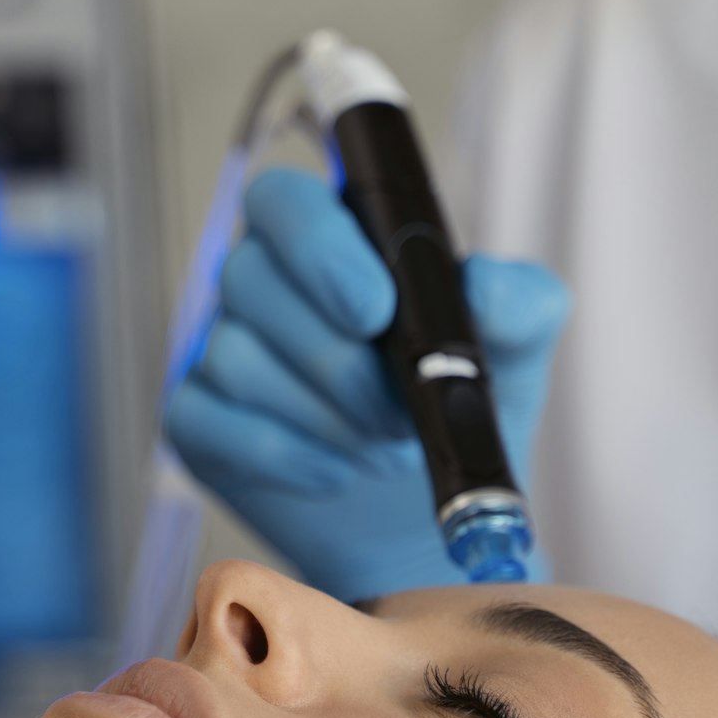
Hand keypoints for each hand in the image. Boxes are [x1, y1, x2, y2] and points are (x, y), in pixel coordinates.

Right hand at [164, 167, 570, 602]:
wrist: (424, 516)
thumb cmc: (454, 408)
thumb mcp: (515, 348)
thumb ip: (518, 300)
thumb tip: (480, 287)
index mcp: (332, 237)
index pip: (285, 201)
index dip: (319, 247)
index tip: (376, 310)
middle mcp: (263, 283)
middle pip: (253, 281)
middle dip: (335, 360)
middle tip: (397, 414)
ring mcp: (221, 351)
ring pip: (236, 358)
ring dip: (321, 416)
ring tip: (383, 450)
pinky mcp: (198, 421)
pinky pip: (209, 422)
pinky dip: (282, 454)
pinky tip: (336, 472)